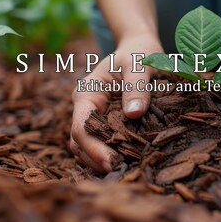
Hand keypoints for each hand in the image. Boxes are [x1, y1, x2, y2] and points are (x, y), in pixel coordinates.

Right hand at [70, 34, 162, 171]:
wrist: (140, 48)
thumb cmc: (139, 52)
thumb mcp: (139, 63)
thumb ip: (137, 86)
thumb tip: (135, 114)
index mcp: (87, 94)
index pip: (81, 127)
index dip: (93, 148)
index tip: (112, 163)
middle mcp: (86, 109)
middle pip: (80, 143)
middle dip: (96, 160)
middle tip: (121, 173)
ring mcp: (95, 118)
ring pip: (87, 147)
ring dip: (102, 161)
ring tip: (125, 172)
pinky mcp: (107, 124)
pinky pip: (103, 144)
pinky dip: (111, 155)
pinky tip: (129, 164)